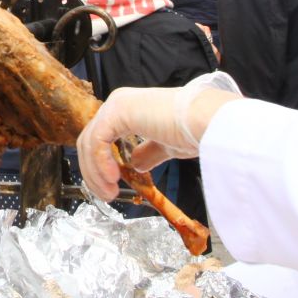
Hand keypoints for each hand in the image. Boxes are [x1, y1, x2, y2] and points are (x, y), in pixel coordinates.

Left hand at [77, 75, 240, 201]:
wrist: (208, 122)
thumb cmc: (196, 130)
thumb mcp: (166, 146)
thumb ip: (148, 152)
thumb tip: (135, 163)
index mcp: (129, 109)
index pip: (100, 138)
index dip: (99, 165)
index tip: (109, 188)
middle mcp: (119, 103)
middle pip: (90, 141)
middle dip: (93, 172)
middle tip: (106, 195)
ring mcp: (117, 105)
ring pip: (89, 143)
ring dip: (95, 173)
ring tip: (110, 193)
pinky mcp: (118, 111)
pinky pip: (97, 141)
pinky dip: (100, 163)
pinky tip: (113, 178)